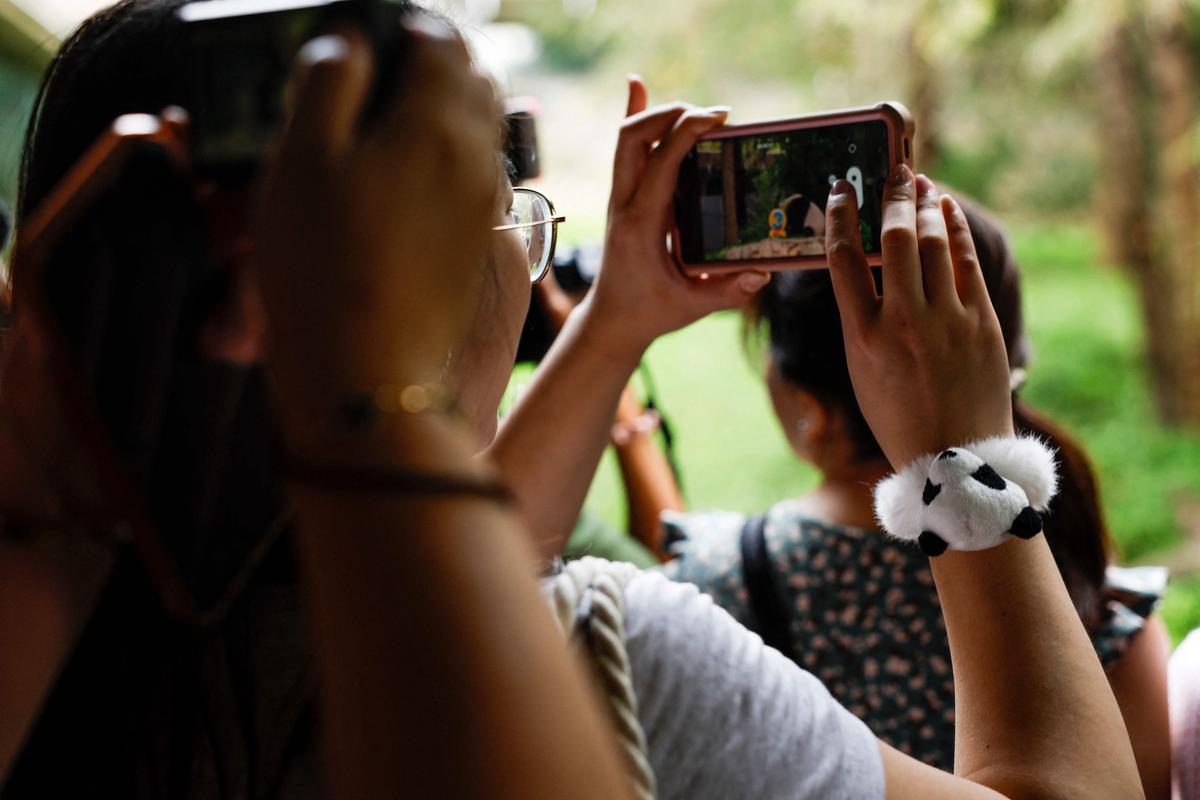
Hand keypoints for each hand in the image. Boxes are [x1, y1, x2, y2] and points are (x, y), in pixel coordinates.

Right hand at [253, 23, 500, 420]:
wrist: (370, 372)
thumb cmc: (325, 266)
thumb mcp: (302, 157)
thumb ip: (328, 82)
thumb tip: (349, 41)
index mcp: (437, 121)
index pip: (443, 40)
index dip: (410, 25)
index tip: (377, 31)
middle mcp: (477, 157)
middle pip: (474, 81)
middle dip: (438, 61)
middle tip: (388, 68)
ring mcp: (484, 204)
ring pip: (482, 130)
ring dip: (449, 110)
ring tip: (395, 118)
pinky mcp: (479, 245)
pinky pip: (478, 178)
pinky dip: (452, 158)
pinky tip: (409, 178)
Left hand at [583, 77, 769, 356]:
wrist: (612, 321)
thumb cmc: (650, 313)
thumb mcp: (691, 307)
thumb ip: (727, 292)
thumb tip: (762, 274)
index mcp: (641, 225)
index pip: (661, 162)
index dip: (687, 131)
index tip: (720, 117)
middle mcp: (625, 204)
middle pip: (632, 137)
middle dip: (670, 113)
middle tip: (711, 116)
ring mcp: (621, 198)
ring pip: (627, 139)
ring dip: (657, 114)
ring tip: (695, 108)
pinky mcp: (626, 198)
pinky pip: (627, 151)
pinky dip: (635, 117)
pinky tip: (638, 86)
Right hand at [825, 167, 1012, 467]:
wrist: (954, 454)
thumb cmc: (899, 415)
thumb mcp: (861, 368)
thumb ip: (861, 317)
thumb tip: (868, 262)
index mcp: (862, 337)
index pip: (843, 258)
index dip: (841, 216)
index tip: (842, 189)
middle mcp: (902, 322)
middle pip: (893, 239)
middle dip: (892, 198)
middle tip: (891, 174)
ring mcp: (945, 320)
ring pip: (932, 242)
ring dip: (924, 205)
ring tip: (919, 183)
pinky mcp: (980, 322)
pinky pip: (966, 261)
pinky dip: (954, 229)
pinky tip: (945, 211)